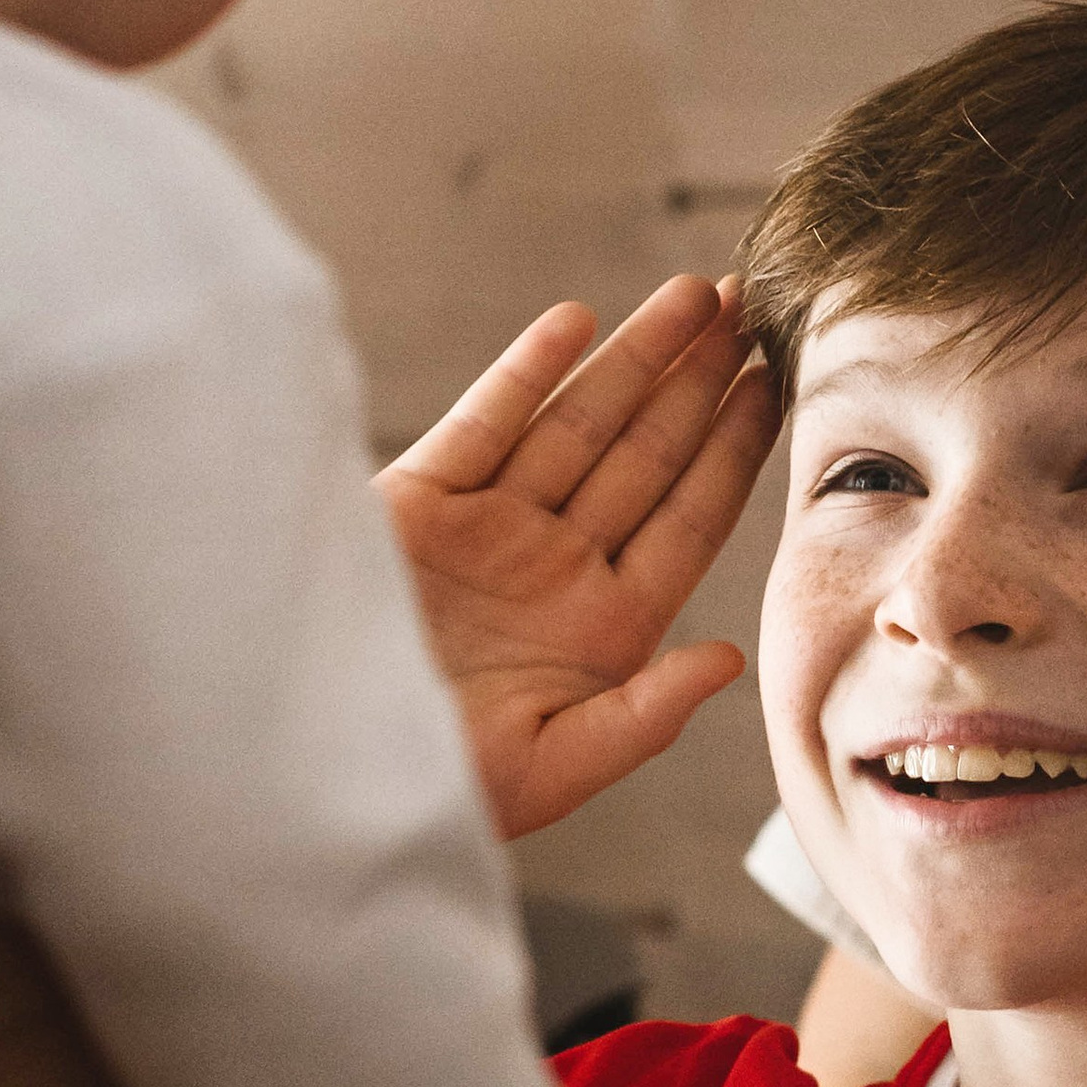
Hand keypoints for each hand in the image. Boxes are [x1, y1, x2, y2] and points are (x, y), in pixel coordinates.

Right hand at [380, 275, 781, 839]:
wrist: (305, 773)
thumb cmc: (429, 791)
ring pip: (579, 424)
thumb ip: (643, 716)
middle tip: (753, 305)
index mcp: (602, 627)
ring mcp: (487, 528)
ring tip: (695, 295)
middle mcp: (554, 566)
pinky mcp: (416, 504)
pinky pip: (484, 424)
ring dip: (635, 358)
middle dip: (699, 380)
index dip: (735, 449)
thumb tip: (729, 657)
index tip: (781, 385)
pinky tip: (576, 321)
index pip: (689, 519)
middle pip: (647, 455)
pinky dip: (526, 372)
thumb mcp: (552, 769)